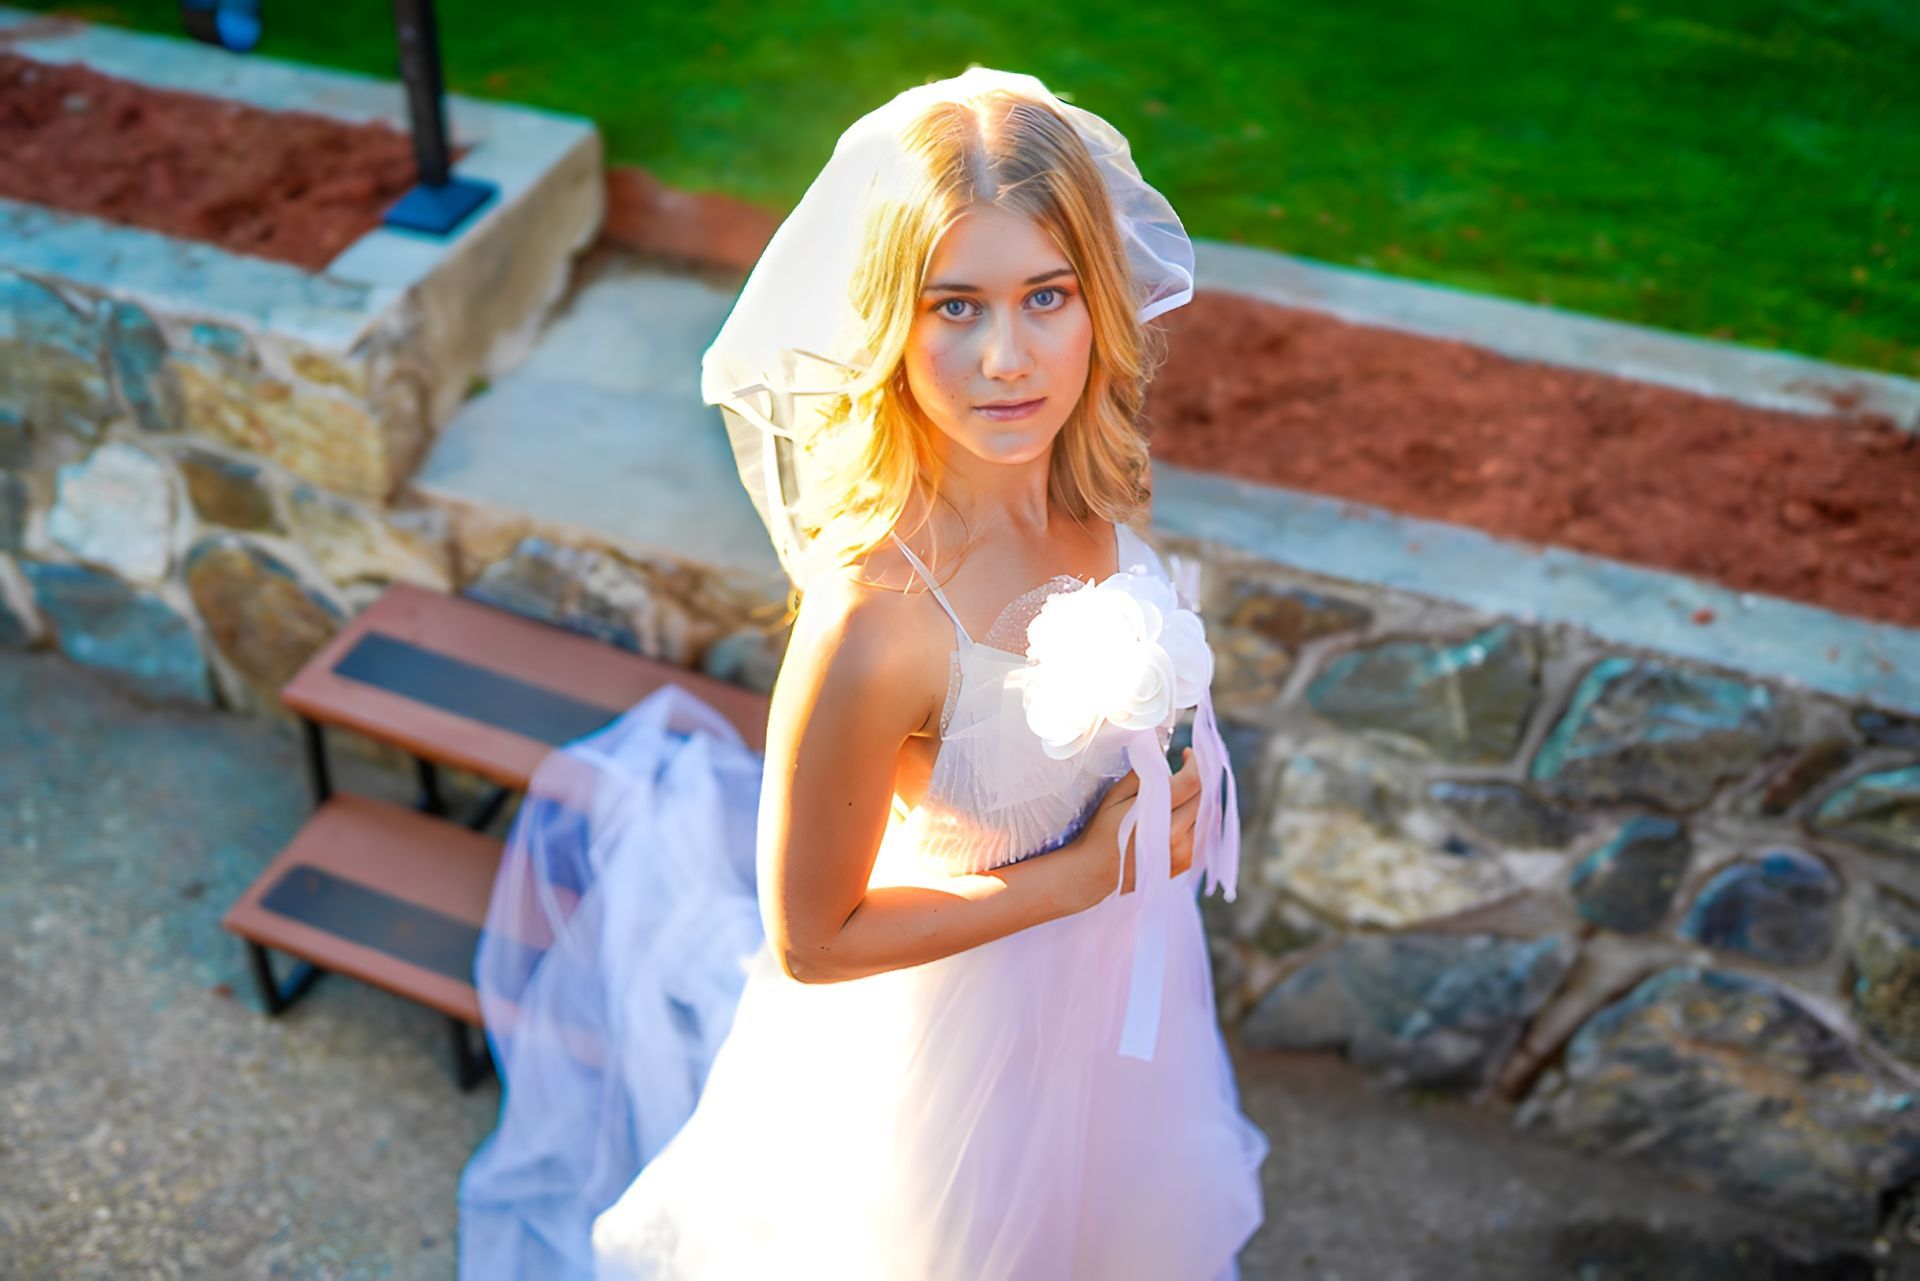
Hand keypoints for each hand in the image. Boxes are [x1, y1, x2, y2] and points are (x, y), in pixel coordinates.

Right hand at [1069, 746, 1204, 910]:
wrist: (1095, 873)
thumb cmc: (1101, 833)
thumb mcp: (1114, 797)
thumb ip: (1140, 775)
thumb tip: (1160, 755)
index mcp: (1158, 816)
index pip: (1192, 782)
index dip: (1195, 763)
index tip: (1188, 753)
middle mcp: (1176, 836)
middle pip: (1202, 798)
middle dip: (1197, 779)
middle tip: (1187, 768)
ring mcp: (1183, 853)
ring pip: (1206, 816)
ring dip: (1199, 799)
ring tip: (1185, 791)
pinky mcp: (1185, 864)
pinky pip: (1202, 834)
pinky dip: (1197, 820)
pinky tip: (1184, 813)